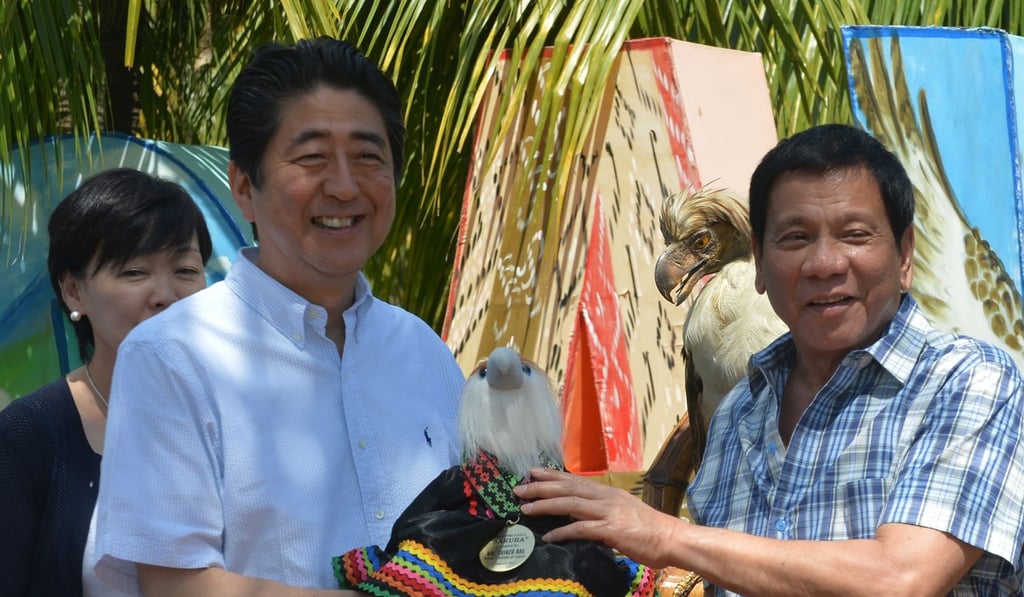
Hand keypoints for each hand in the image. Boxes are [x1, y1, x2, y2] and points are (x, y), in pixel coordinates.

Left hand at [514, 467, 686, 568]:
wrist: (672, 539)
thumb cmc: (649, 530)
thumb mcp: (622, 513)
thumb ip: (600, 512)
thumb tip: (578, 517)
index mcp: (608, 492)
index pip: (574, 480)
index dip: (551, 476)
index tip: (532, 473)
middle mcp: (606, 497)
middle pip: (567, 488)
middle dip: (540, 487)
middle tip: (519, 489)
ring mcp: (609, 512)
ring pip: (570, 504)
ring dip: (545, 506)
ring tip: (525, 509)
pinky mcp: (612, 530)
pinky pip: (581, 529)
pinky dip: (563, 531)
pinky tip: (549, 536)